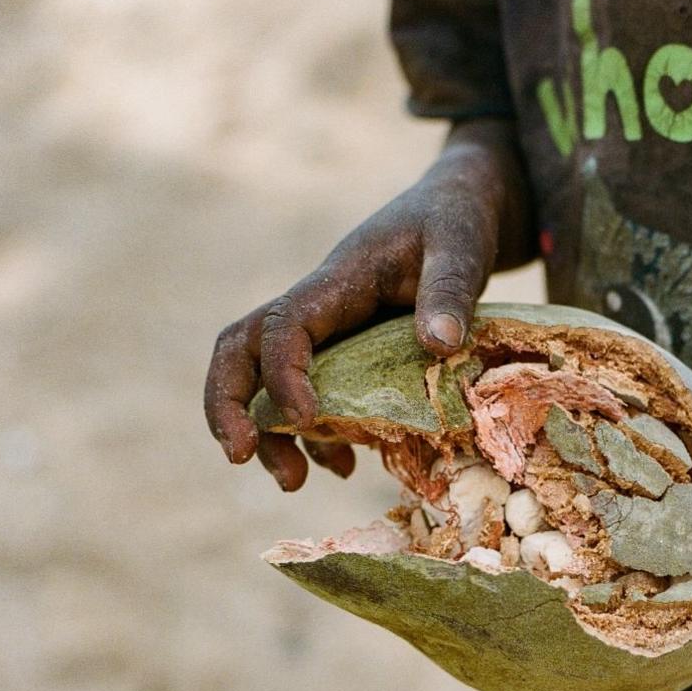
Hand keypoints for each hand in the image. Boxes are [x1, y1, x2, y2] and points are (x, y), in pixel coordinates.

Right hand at [204, 125, 520, 488]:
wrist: (460, 207)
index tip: (308, 418)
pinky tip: (346, 467)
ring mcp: (326, 331)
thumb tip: (439, 344)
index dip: (283, 372)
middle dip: (228, 403)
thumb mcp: (463, 246)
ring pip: (262, 379)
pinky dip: (314, 437)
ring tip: (294, 483)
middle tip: (240, 456)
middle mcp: (317, 307)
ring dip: (268, 433)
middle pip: (239, 349)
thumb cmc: (457, 220)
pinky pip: (307, 396)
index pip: (284, 324)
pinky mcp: (344, 351)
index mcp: (338, 281)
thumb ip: (451, 288)